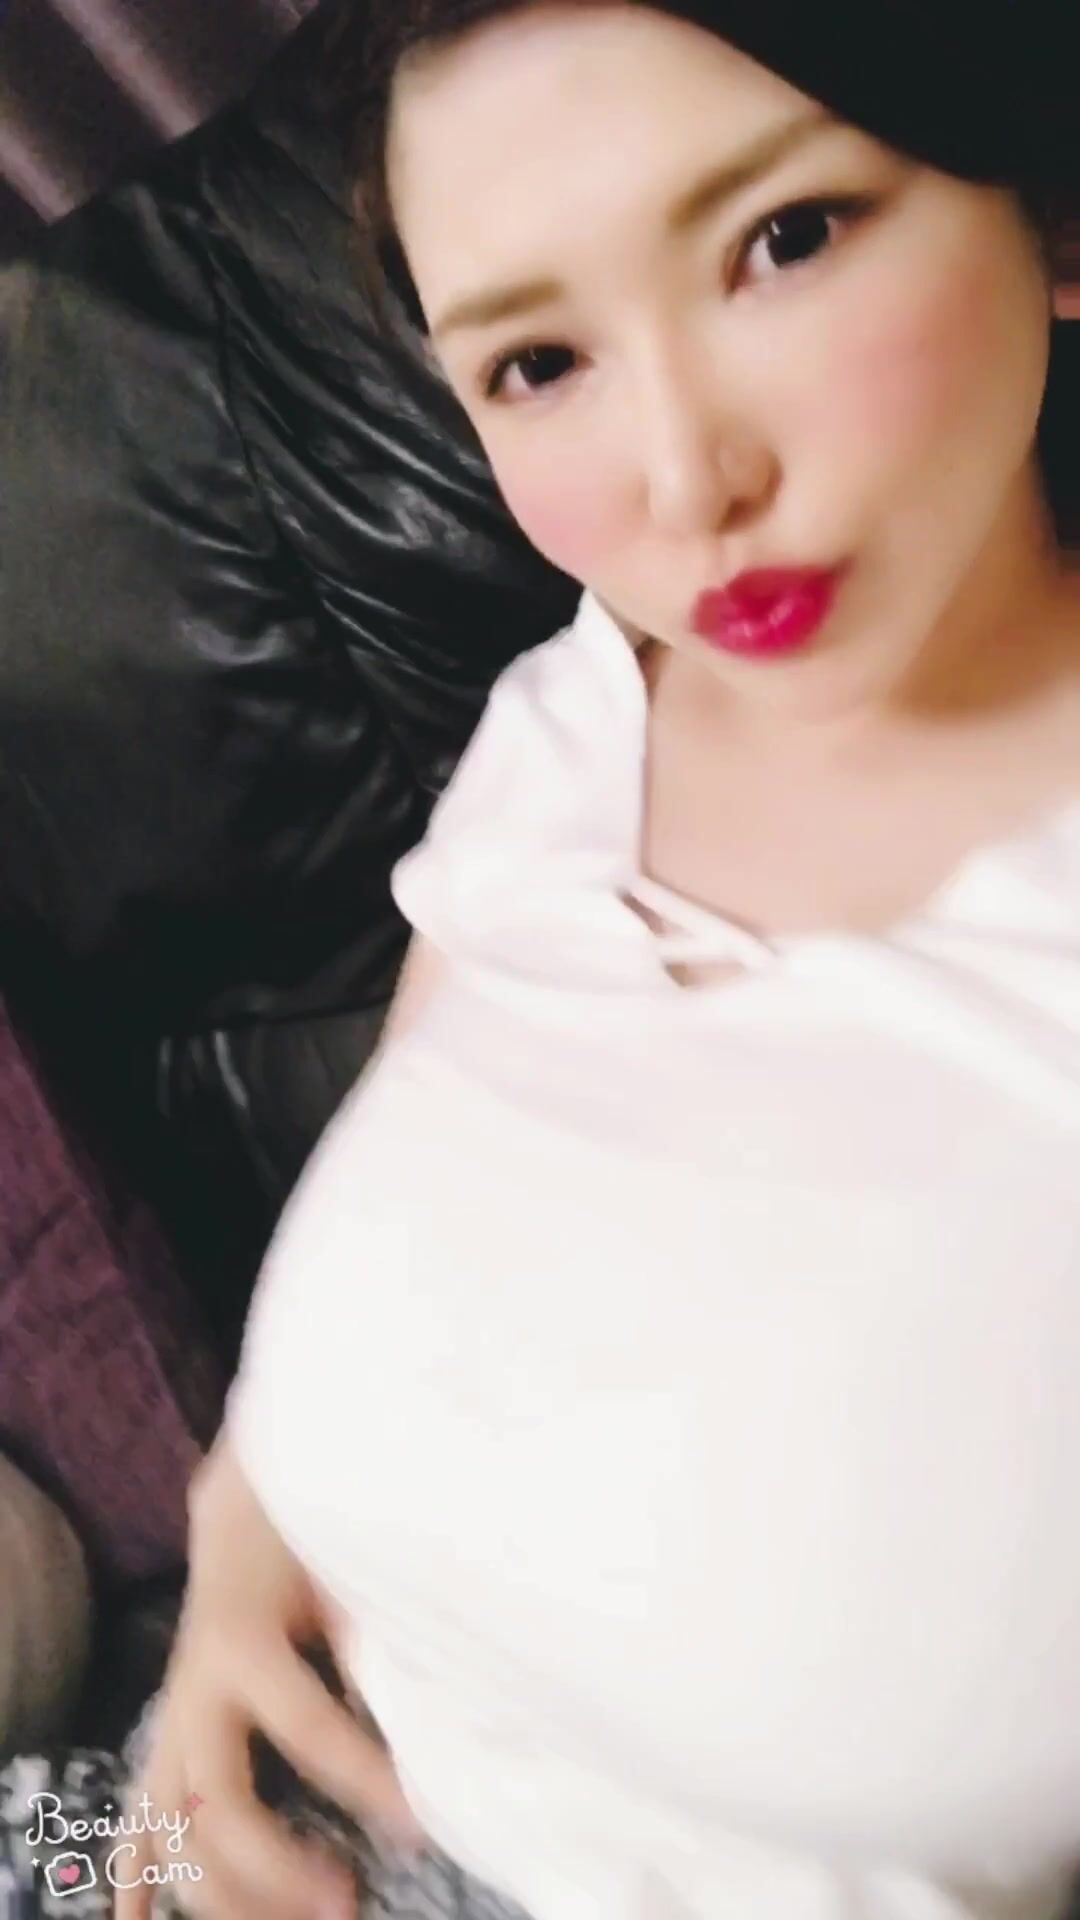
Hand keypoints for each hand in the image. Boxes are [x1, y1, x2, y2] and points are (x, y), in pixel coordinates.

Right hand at [114, 1436, 422, 1919]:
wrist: (245, 1502)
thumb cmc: (305, 1530)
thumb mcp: (341, 1563)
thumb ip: (367, 1628)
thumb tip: (425, 1696)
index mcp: (241, 1640)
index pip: (306, 1728)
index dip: (362, 1781)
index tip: (417, 1822)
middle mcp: (195, 1691)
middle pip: (218, 1805)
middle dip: (275, 1869)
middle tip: (346, 1902)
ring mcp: (175, 1719)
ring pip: (175, 1830)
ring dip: (221, 1895)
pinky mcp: (169, 1734)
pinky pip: (140, 1815)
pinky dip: (137, 1875)